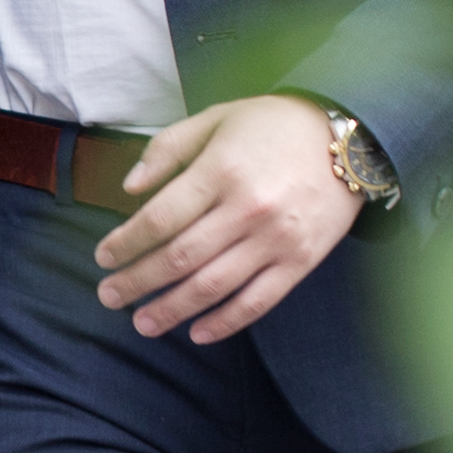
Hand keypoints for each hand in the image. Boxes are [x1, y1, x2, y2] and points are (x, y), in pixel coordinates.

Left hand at [93, 93, 363, 344]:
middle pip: (179, 258)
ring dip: (172, 309)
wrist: (348, 137)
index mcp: (221, 170)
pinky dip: (225, 322)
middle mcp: (247, 208)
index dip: (126, 243)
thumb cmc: (272, 125)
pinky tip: (197, 332)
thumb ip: (167, 150)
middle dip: (137, 282)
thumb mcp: (215, 119)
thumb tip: (129, 190)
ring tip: (142, 324)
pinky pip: (258, 301)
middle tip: (109, 296)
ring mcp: (277, 239)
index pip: (159, 218)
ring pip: (213, 286)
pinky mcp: (301, 261)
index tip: (103, 257)